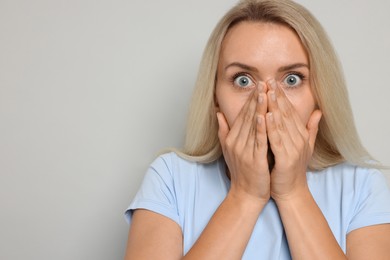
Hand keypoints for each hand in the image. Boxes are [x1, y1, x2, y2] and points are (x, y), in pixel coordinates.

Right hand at [217, 88, 269, 201]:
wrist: (246, 194)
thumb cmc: (241, 172)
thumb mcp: (228, 149)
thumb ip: (223, 130)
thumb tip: (217, 113)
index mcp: (232, 138)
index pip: (242, 115)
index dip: (251, 99)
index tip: (259, 85)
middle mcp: (236, 142)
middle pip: (247, 116)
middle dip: (256, 98)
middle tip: (263, 81)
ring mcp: (244, 150)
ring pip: (253, 125)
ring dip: (259, 107)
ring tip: (265, 91)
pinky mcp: (253, 159)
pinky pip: (258, 140)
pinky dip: (260, 127)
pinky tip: (263, 115)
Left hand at [265, 80, 321, 199]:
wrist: (291, 191)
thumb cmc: (292, 168)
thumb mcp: (303, 146)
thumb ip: (310, 128)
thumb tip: (319, 111)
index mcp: (300, 135)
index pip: (290, 112)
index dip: (282, 97)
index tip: (272, 82)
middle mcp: (299, 139)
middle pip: (286, 114)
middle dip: (277, 96)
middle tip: (268, 80)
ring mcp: (294, 148)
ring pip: (282, 124)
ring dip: (274, 107)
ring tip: (267, 92)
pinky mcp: (287, 158)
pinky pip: (277, 140)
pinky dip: (271, 128)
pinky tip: (266, 116)